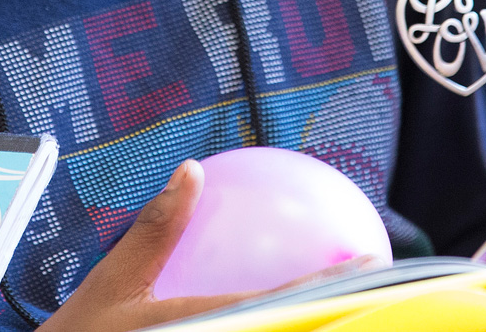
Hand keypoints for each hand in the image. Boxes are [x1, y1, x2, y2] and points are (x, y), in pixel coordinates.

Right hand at [34, 162, 376, 330]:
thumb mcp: (110, 284)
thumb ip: (155, 231)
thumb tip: (193, 170)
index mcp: (190, 324)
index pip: (269, 303)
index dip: (326, 283)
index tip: (366, 259)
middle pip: (283, 329)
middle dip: (333, 313)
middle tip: (375, 285)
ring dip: (309, 322)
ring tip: (349, 305)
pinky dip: (273, 324)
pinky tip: (295, 315)